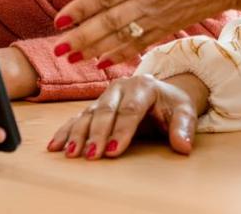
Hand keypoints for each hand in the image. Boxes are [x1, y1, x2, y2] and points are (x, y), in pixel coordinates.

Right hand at [46, 73, 207, 159]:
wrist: (163, 92)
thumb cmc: (172, 105)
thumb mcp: (185, 112)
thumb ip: (184, 128)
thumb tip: (183, 146)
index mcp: (143, 86)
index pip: (130, 110)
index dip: (122, 131)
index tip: (114, 151)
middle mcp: (120, 87)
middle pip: (106, 111)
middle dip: (97, 134)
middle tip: (90, 155)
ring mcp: (105, 96)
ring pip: (88, 114)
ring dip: (78, 134)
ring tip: (71, 153)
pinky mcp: (95, 106)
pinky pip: (77, 118)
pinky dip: (66, 131)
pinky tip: (56, 145)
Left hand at [52, 0, 240, 64]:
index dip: (82, 9)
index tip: (59, 20)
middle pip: (109, 22)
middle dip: (81, 37)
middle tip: (57, 50)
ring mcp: (162, 16)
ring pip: (122, 36)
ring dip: (95, 49)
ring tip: (71, 59)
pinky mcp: (172, 25)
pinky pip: (141, 43)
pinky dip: (121, 54)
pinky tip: (105, 62)